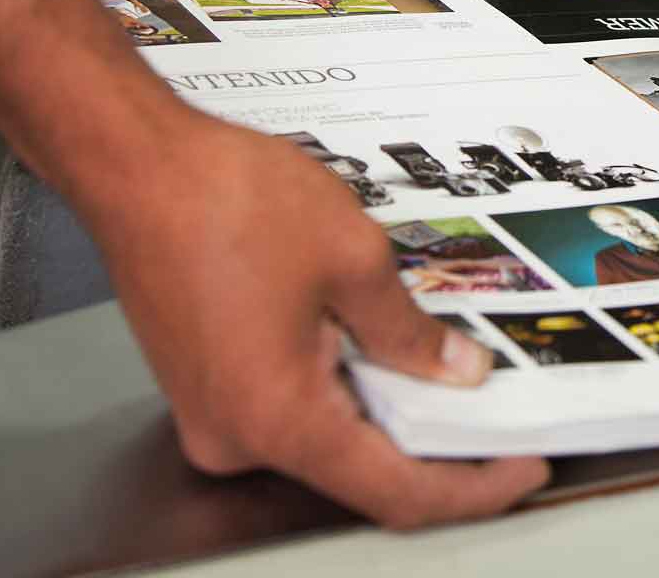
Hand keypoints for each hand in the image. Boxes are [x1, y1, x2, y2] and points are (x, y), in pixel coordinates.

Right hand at [75, 110, 549, 527]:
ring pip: (326, 439)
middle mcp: (237, 437)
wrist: (137, 166)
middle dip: (435, 445)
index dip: (472, 487)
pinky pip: (290, 409)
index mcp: (279, 419)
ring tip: (446, 367)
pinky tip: (378, 347)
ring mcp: (213, 418)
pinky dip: (342, 387)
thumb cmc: (221, 199)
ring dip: (387, 409)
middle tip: (498, 416)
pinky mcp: (206, 390)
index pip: (398, 491)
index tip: (521, 469)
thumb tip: (454, 370)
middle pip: (362, 472)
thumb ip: (411, 330)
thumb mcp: (355, 258)